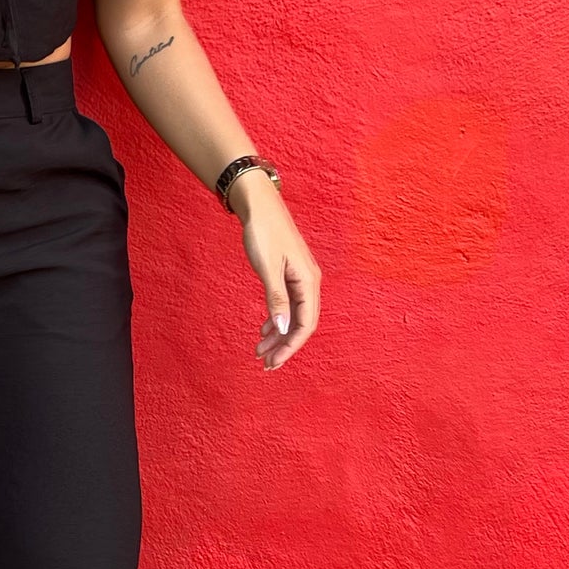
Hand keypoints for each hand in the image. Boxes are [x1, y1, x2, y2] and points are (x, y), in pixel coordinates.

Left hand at [234, 179, 320, 369]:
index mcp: (308, 281)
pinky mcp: (290, 274)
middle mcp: (309, 281)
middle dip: (284, 346)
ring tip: (260, 350)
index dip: (290, 346)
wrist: (259, 204)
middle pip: (301, 323)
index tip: (273, 362)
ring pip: (293, 315)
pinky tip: (264, 329)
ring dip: (278, 335)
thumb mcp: (267, 268)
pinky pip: (288, 304)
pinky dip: (276, 319)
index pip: (305, 324)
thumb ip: (275, 299)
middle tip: (265, 364)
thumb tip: (282, 328)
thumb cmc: (263, 232)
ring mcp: (300, 278)